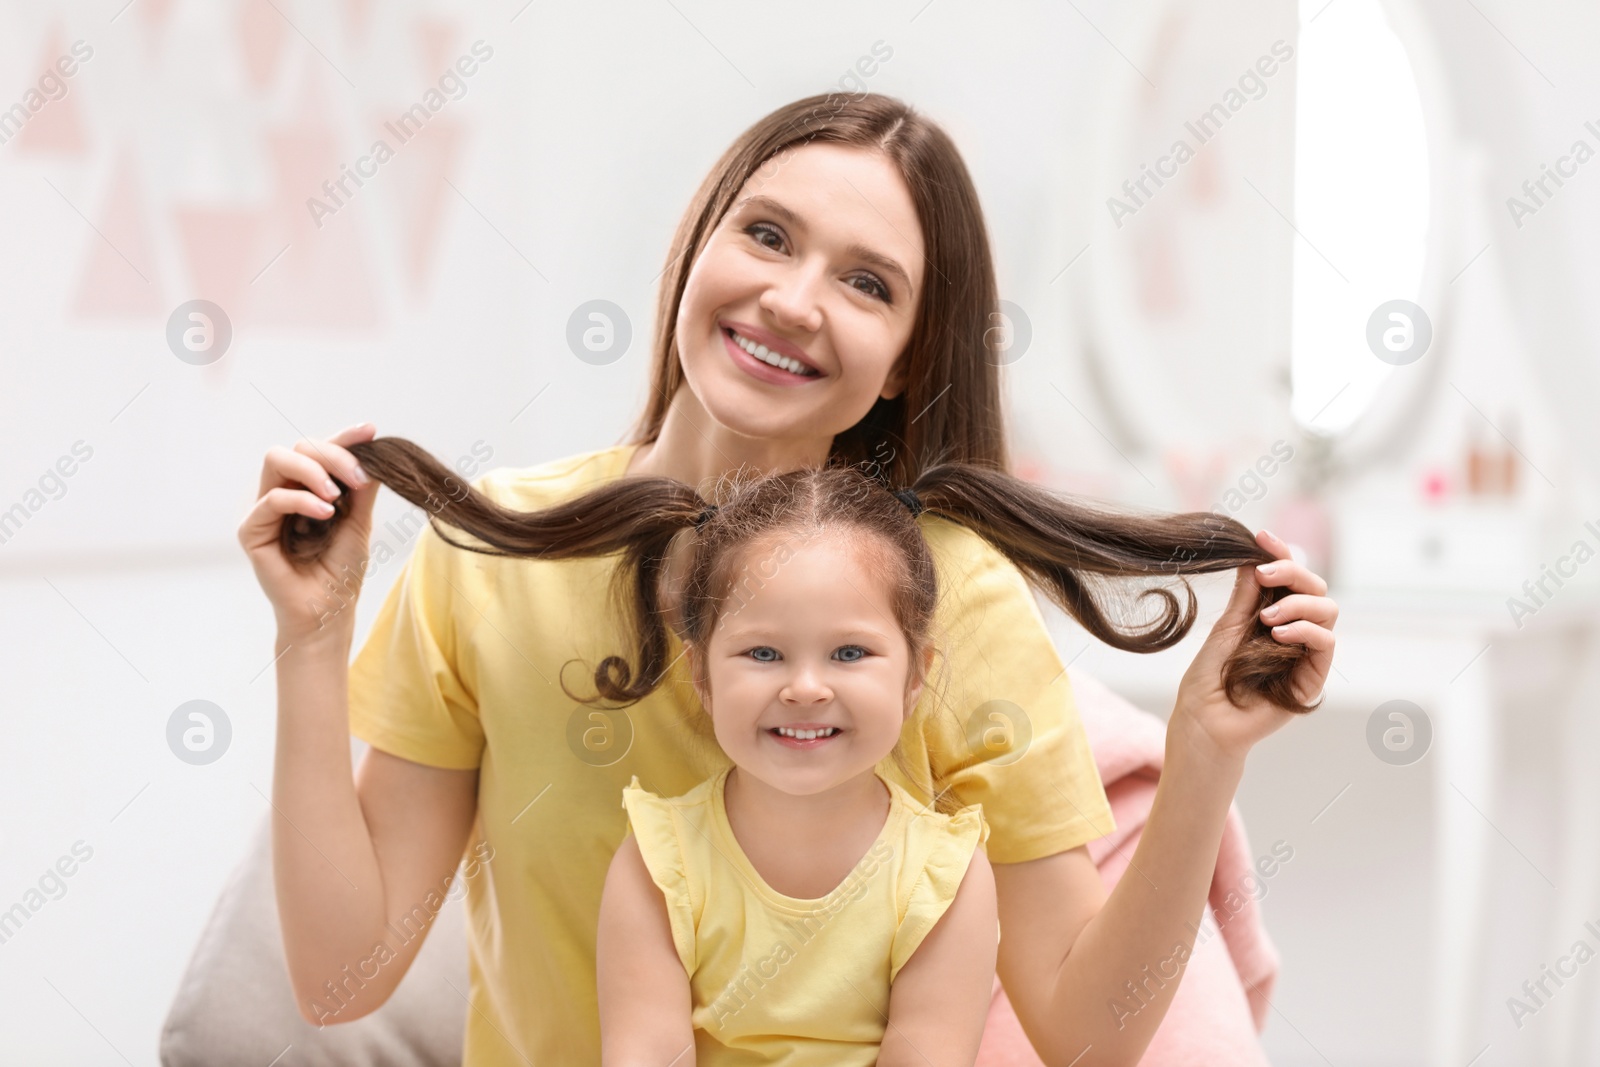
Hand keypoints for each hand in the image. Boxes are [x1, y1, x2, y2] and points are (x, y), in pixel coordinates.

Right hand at [237, 423, 378, 643]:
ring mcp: (264, 510)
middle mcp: (283, 493)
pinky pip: (272, 499)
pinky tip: (325, 513)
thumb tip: (373, 454)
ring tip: (336, 494)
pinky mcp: (251, 530)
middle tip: (357, 478)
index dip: (344, 437)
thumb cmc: (341, 571)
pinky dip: (301, 499)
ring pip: (277, 460)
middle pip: (297, 447)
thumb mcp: (359, 523)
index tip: (370, 430)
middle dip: (331, 454)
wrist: (328, 612)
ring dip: (312, 469)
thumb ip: (361, 489)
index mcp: (308, 488)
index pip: (320, 451)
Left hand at [1171, 530, 1336, 765]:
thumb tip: (1252, 556)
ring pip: (1328, 610)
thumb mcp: (1226, 627)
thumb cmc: (1209, 679)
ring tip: (1268, 618)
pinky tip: (1280, 633)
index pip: (1288, 578)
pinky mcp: (1312, 678)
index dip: (1281, 554)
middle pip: (1315, 588)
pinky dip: (1306, 630)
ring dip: (1299, 603)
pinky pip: (1326, 643)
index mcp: (1271, 615)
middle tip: (1264, 574)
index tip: (1262, 537)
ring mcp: (1304, 653)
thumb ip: (1246, 596)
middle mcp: (1293, 631)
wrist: (1204, 721)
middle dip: (1293, 572)